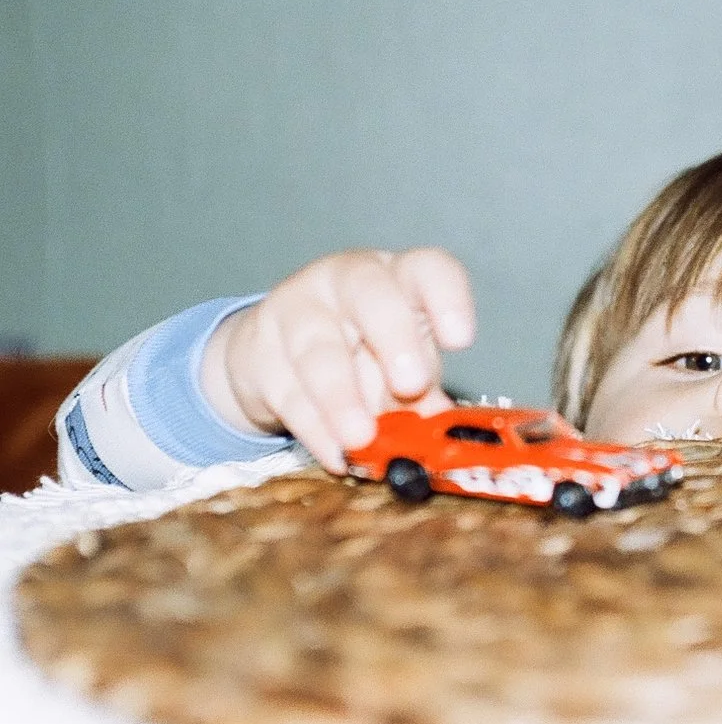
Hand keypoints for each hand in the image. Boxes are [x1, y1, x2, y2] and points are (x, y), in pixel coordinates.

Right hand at [201, 248, 475, 473]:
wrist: (275, 352)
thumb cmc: (362, 352)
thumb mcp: (402, 366)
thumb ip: (425, 398)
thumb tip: (445, 440)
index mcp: (400, 278)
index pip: (428, 269)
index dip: (447, 299)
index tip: (460, 340)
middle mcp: (350, 281)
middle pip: (371, 295)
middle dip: (395, 339)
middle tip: (412, 384)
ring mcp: (298, 308)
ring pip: (319, 347)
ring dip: (342, 397)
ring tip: (361, 437)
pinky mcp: (258, 348)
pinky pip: (287, 390)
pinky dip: (313, 428)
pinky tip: (334, 454)